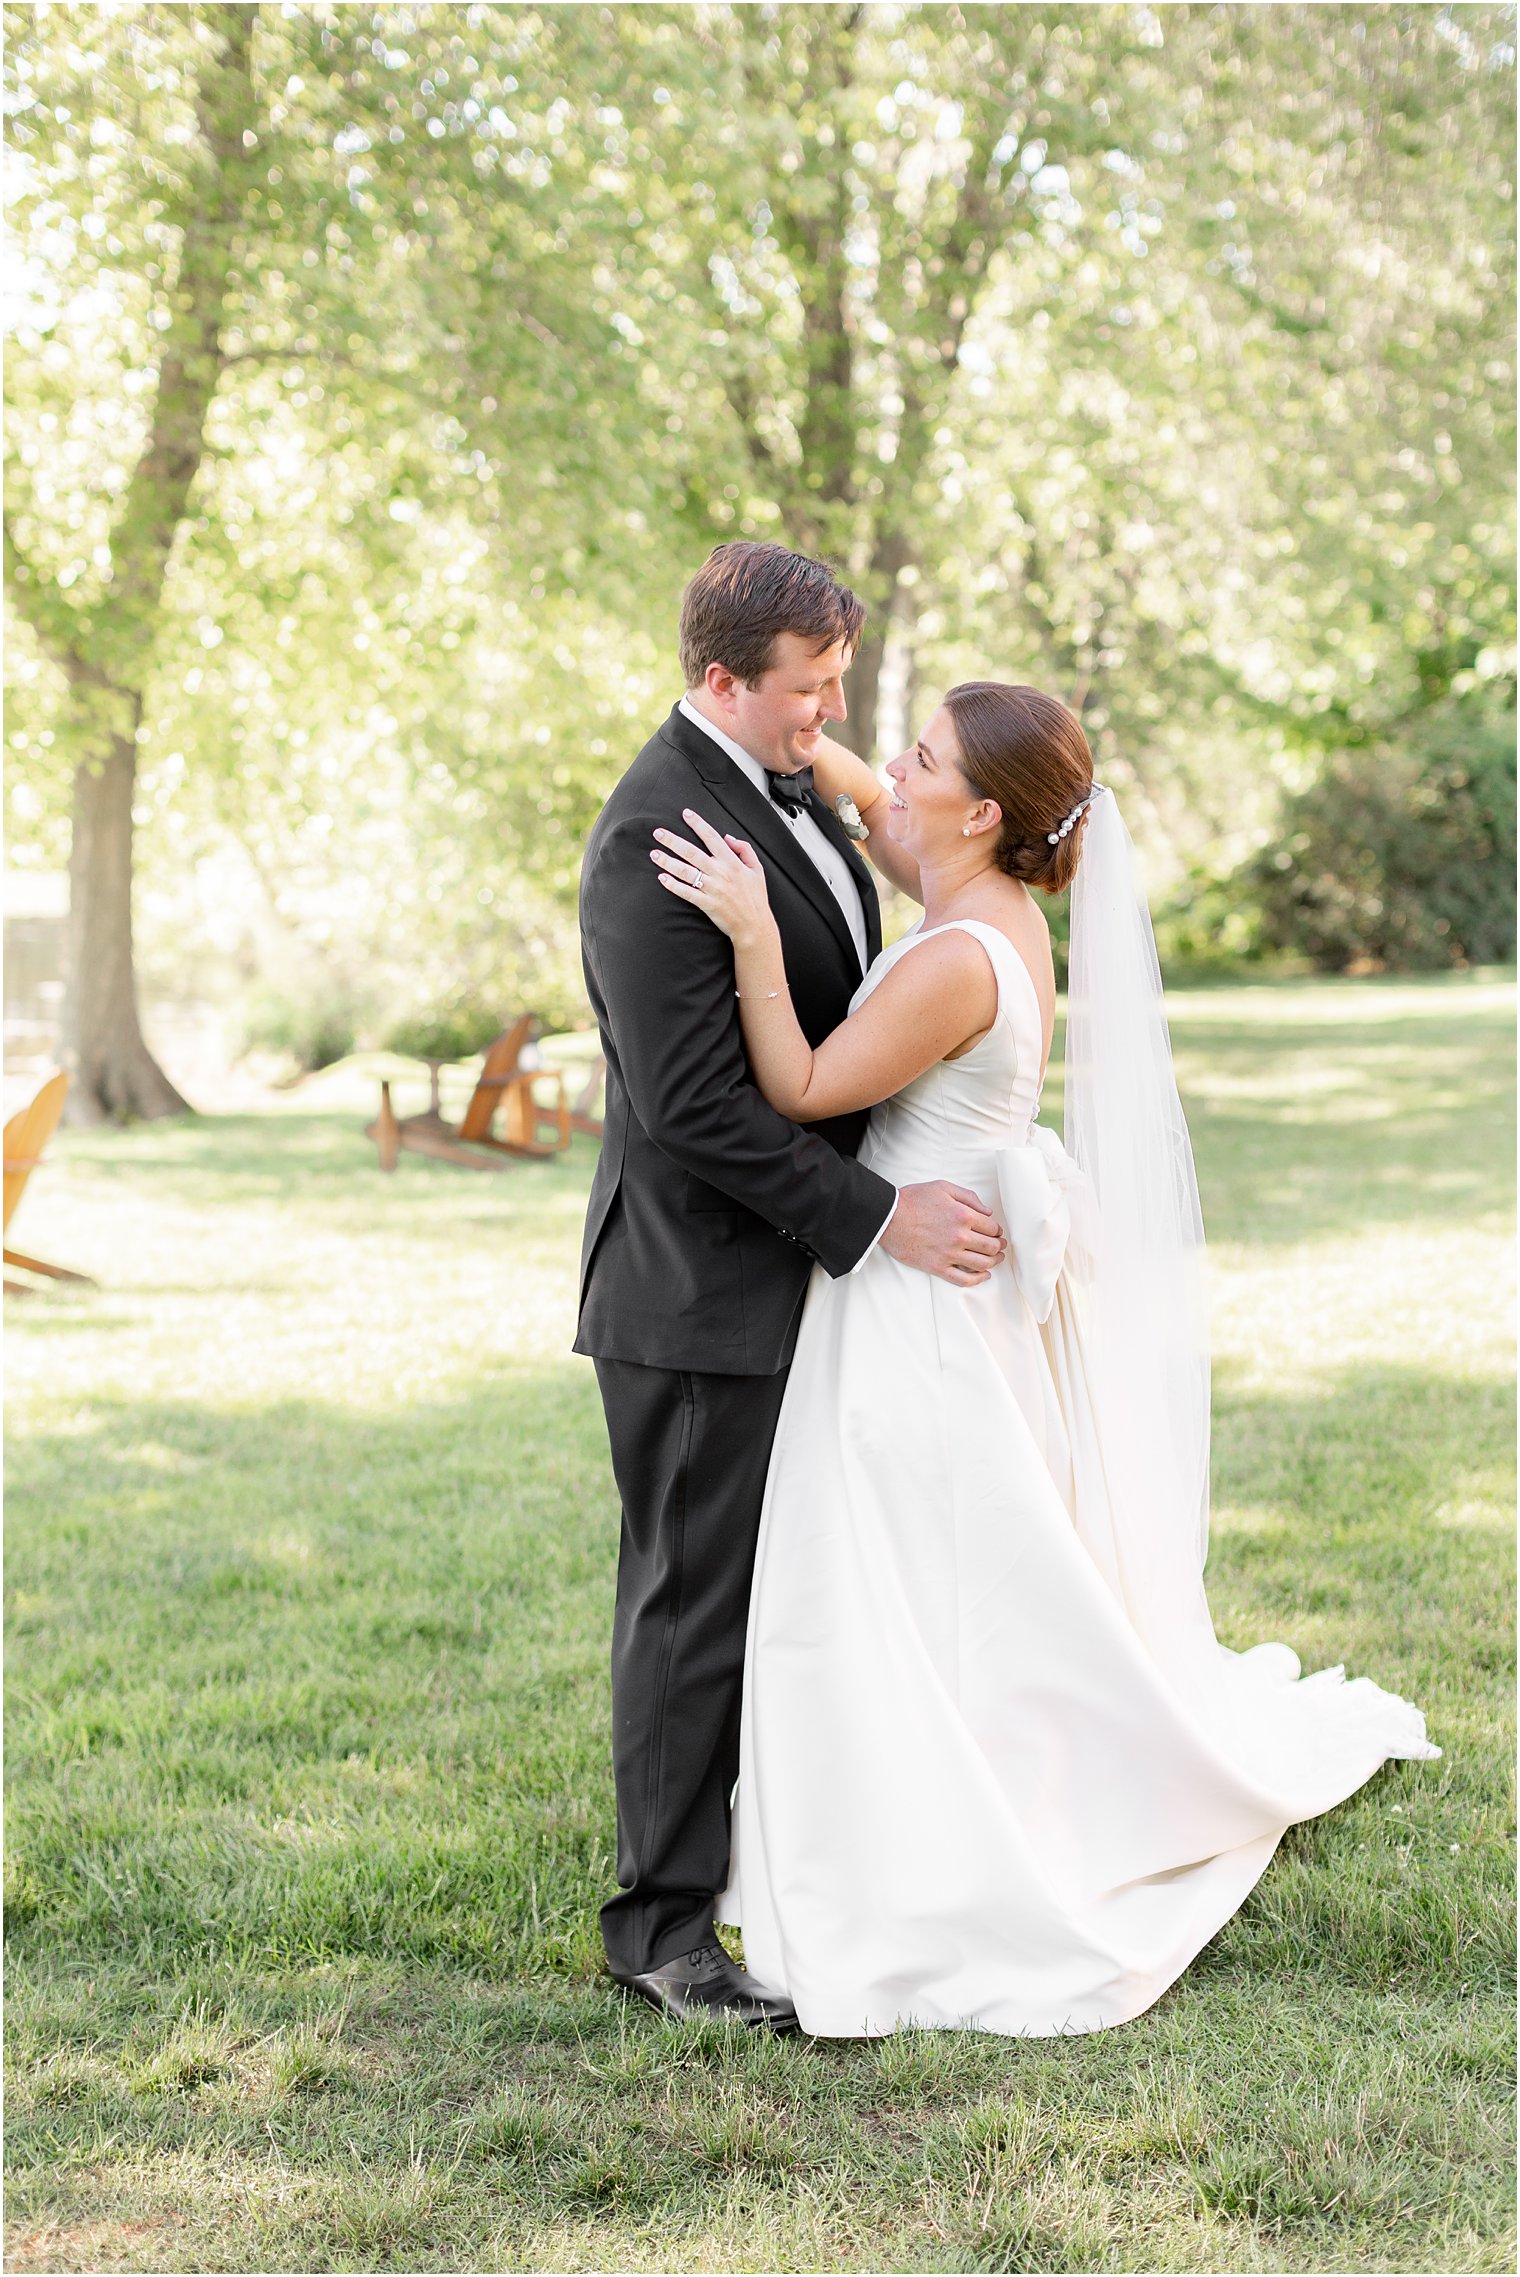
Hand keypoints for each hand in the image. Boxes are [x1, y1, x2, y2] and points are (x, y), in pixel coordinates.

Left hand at [651, 810, 774, 947]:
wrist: (755, 925)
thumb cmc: (755, 897)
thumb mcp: (757, 869)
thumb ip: (744, 849)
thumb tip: (727, 837)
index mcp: (732, 862)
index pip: (712, 837)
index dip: (698, 824)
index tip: (686, 814)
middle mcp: (720, 873)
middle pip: (692, 852)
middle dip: (673, 841)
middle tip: (658, 833)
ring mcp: (712, 889)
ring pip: (685, 871)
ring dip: (667, 861)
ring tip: (654, 853)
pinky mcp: (706, 904)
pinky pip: (686, 892)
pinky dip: (673, 885)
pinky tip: (662, 878)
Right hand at [882, 1181, 1006, 1286]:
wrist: (888, 1217)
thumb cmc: (912, 1200)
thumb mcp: (943, 1187)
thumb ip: (968, 1197)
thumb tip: (987, 1211)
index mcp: (964, 1215)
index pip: (992, 1228)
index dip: (998, 1230)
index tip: (996, 1232)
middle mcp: (960, 1237)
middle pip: (991, 1247)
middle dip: (999, 1247)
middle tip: (1000, 1246)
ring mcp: (949, 1254)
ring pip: (982, 1264)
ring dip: (994, 1262)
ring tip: (995, 1259)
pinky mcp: (937, 1267)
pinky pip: (963, 1279)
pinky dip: (977, 1279)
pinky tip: (983, 1275)